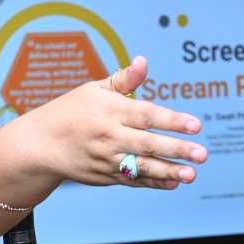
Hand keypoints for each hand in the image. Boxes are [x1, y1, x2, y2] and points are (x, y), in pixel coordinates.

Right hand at [23, 55, 206, 189]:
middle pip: (147, 143)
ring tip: (191, 174)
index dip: (172, 120)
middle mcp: (109, 136)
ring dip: (168, 171)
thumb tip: (143, 61)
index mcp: (110, 110)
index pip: (146, 115)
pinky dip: (153, 182)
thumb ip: (124, 80)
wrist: (40, 143)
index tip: (196, 124)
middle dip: (176, 149)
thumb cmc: (72, 111)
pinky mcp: (104, 176)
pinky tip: (173, 182)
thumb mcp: (94, 90)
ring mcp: (106, 159)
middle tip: (202, 154)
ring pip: (141, 167)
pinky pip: (133, 180)